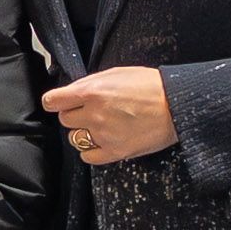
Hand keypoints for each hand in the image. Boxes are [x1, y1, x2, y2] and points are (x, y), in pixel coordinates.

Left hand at [41, 66, 175, 164]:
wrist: (177, 105)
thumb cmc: (151, 86)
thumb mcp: (117, 73)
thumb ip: (91, 83)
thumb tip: (72, 92)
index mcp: (92, 91)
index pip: (53, 101)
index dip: (55, 101)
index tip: (59, 103)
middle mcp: (94, 114)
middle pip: (65, 119)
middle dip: (74, 114)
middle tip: (91, 111)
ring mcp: (103, 135)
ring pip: (75, 138)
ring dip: (83, 132)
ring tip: (101, 125)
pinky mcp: (115, 151)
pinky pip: (88, 156)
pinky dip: (92, 150)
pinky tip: (103, 140)